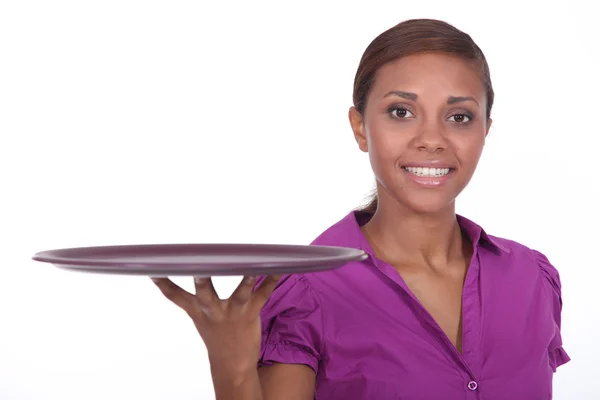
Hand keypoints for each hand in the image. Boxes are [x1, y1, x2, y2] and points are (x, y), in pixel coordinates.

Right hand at [151, 274, 280, 374]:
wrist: (232, 363)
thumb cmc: (216, 334)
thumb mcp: (199, 317)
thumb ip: (191, 298)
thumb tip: (183, 276)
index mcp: (198, 310)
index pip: (175, 296)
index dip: (163, 283)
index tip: (153, 268)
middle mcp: (213, 310)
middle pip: (204, 293)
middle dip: (201, 280)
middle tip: (199, 267)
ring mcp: (233, 311)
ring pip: (240, 293)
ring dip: (246, 279)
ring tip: (251, 265)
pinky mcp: (251, 312)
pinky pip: (264, 294)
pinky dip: (272, 280)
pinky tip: (280, 268)